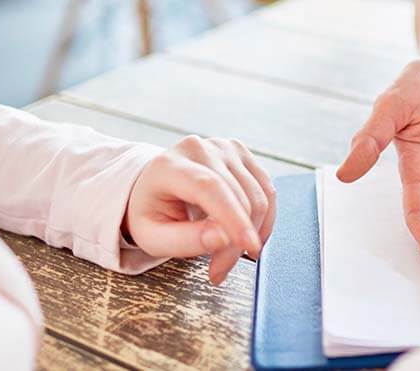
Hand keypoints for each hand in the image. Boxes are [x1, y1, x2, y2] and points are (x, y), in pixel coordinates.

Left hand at [124, 136, 275, 283]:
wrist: (156, 185)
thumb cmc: (152, 213)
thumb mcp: (152, 237)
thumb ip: (183, 240)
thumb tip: (222, 238)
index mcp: (170, 166)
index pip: (210, 187)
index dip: (233, 218)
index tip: (250, 247)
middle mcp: (200, 149)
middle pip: (238, 197)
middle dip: (236, 243)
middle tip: (219, 271)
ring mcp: (225, 148)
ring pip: (258, 197)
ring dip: (251, 235)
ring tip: (227, 257)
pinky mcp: (242, 154)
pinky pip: (267, 191)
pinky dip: (262, 221)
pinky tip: (246, 237)